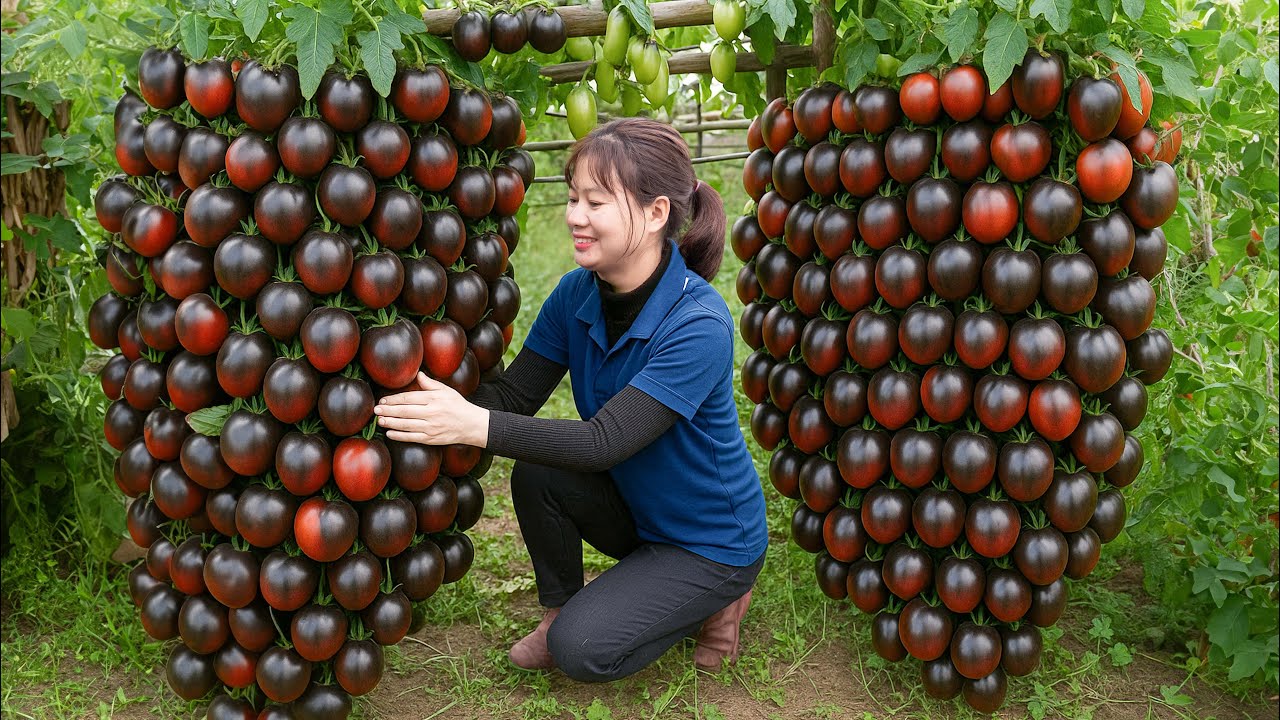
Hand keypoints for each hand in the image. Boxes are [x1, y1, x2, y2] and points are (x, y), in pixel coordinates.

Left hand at [374, 372, 488, 447]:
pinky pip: (412, 437)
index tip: (383, 400)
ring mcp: (431, 427)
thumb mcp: (446, 391)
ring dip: (391, 422)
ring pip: (406, 425)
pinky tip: (389, 433)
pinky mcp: (431, 439)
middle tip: (376, 410)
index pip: (409, 398)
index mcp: (434, 399)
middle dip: (388, 410)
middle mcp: (431, 412)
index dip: (394, 399)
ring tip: (379, 420)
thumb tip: (418, 374)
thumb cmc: (459, 406)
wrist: (472, 425)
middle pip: (405, 411)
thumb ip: (430, 383)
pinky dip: (399, 436)